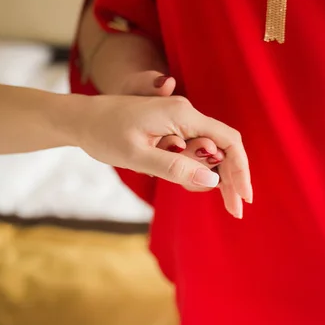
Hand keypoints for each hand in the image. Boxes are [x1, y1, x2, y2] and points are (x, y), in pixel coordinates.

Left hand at [73, 93, 251, 217]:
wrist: (82, 118)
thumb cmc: (104, 133)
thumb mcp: (137, 156)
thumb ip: (174, 167)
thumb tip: (211, 181)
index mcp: (181, 114)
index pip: (227, 141)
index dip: (240, 170)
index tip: (243, 198)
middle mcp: (184, 113)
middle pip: (222, 147)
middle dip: (231, 178)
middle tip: (235, 211)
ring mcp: (177, 119)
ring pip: (208, 150)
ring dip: (215, 176)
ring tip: (218, 202)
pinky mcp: (169, 127)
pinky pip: (193, 149)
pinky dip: (198, 168)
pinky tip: (194, 182)